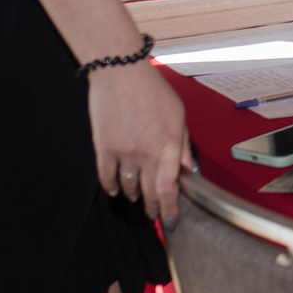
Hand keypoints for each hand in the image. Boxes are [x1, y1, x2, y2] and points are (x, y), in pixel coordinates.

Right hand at [88, 61, 194, 221]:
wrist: (120, 71)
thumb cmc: (151, 88)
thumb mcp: (178, 114)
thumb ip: (183, 145)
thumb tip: (188, 170)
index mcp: (168, 144)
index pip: (170, 187)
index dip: (170, 208)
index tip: (170, 221)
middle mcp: (147, 152)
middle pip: (149, 193)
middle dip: (153, 207)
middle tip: (153, 213)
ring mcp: (124, 152)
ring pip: (128, 187)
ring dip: (133, 196)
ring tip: (137, 198)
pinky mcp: (104, 148)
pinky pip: (106, 177)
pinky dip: (111, 187)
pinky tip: (115, 189)